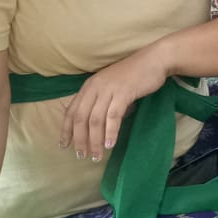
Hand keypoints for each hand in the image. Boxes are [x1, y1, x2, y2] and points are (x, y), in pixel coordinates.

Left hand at [59, 42, 169, 159]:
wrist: (154, 60)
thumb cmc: (133, 75)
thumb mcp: (110, 86)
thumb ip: (101, 101)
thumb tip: (95, 125)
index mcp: (89, 86)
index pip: (71, 111)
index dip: (66, 130)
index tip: (64, 146)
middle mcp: (94, 87)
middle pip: (81, 118)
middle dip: (79, 140)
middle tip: (81, 156)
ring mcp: (108, 89)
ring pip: (95, 120)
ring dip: (94, 141)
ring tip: (96, 156)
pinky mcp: (123, 93)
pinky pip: (113, 116)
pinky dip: (110, 132)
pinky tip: (110, 144)